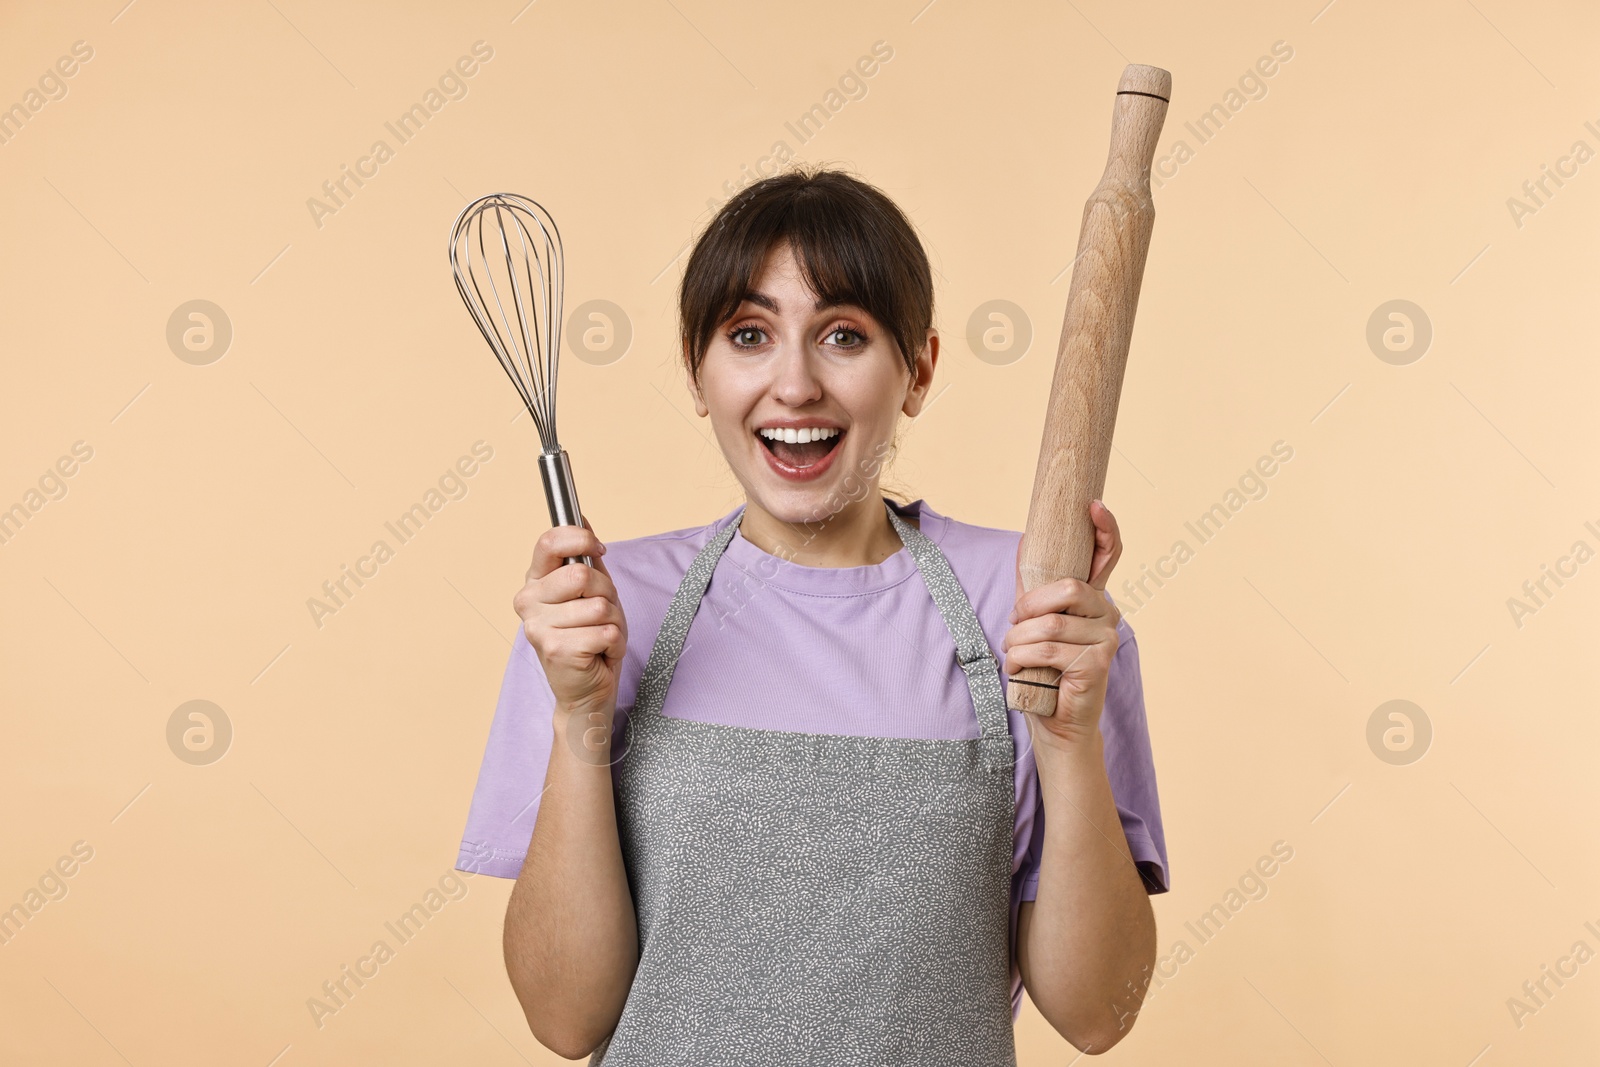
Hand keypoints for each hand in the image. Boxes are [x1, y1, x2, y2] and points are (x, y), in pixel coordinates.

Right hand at [512, 521, 627, 720]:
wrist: (586, 690)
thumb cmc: (590, 637)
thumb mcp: (591, 591)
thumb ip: (585, 557)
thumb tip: (581, 516)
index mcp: (534, 582)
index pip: (549, 542)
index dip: (580, 539)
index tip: (598, 548)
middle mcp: (528, 601)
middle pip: (582, 575)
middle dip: (606, 594)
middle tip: (601, 614)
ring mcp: (538, 626)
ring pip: (599, 606)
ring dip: (613, 622)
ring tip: (600, 636)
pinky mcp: (555, 649)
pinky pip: (605, 631)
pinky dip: (614, 643)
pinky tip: (599, 653)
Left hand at [1003, 500, 1123, 743]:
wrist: (1055, 723)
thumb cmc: (1042, 672)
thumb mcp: (1033, 625)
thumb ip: (1034, 591)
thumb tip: (1023, 542)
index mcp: (1093, 600)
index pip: (1108, 556)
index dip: (1105, 528)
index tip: (1093, 504)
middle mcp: (1107, 615)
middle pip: (1068, 588)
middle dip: (1028, 606)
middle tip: (1014, 625)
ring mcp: (1106, 639)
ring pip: (1050, 624)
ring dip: (1019, 641)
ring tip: (1013, 655)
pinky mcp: (1097, 664)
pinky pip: (1049, 650)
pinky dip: (1022, 659)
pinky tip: (1020, 669)